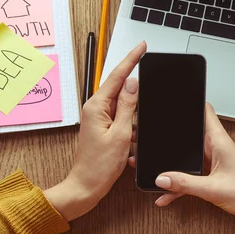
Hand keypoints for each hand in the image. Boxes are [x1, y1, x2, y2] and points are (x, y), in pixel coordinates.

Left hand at [45, 41, 145, 220]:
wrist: (86, 186)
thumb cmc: (99, 166)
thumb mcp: (120, 134)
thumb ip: (127, 106)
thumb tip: (133, 83)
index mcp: (96, 106)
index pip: (117, 76)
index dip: (132, 59)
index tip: (142, 47)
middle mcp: (95, 109)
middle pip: (119, 85)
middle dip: (134, 79)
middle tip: (147, 69)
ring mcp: (98, 117)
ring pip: (121, 101)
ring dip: (133, 105)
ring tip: (137, 116)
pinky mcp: (102, 126)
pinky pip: (119, 114)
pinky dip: (130, 118)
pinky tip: (134, 127)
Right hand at [149, 103, 234, 226]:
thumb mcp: (212, 188)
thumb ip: (185, 184)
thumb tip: (163, 178)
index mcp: (219, 141)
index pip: (205, 111)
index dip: (190, 103)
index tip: (173, 102)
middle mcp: (215, 147)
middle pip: (190, 133)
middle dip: (173, 136)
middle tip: (156, 138)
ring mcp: (212, 160)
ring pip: (187, 157)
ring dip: (174, 164)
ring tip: (156, 171)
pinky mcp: (211, 175)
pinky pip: (189, 175)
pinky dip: (179, 183)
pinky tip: (167, 194)